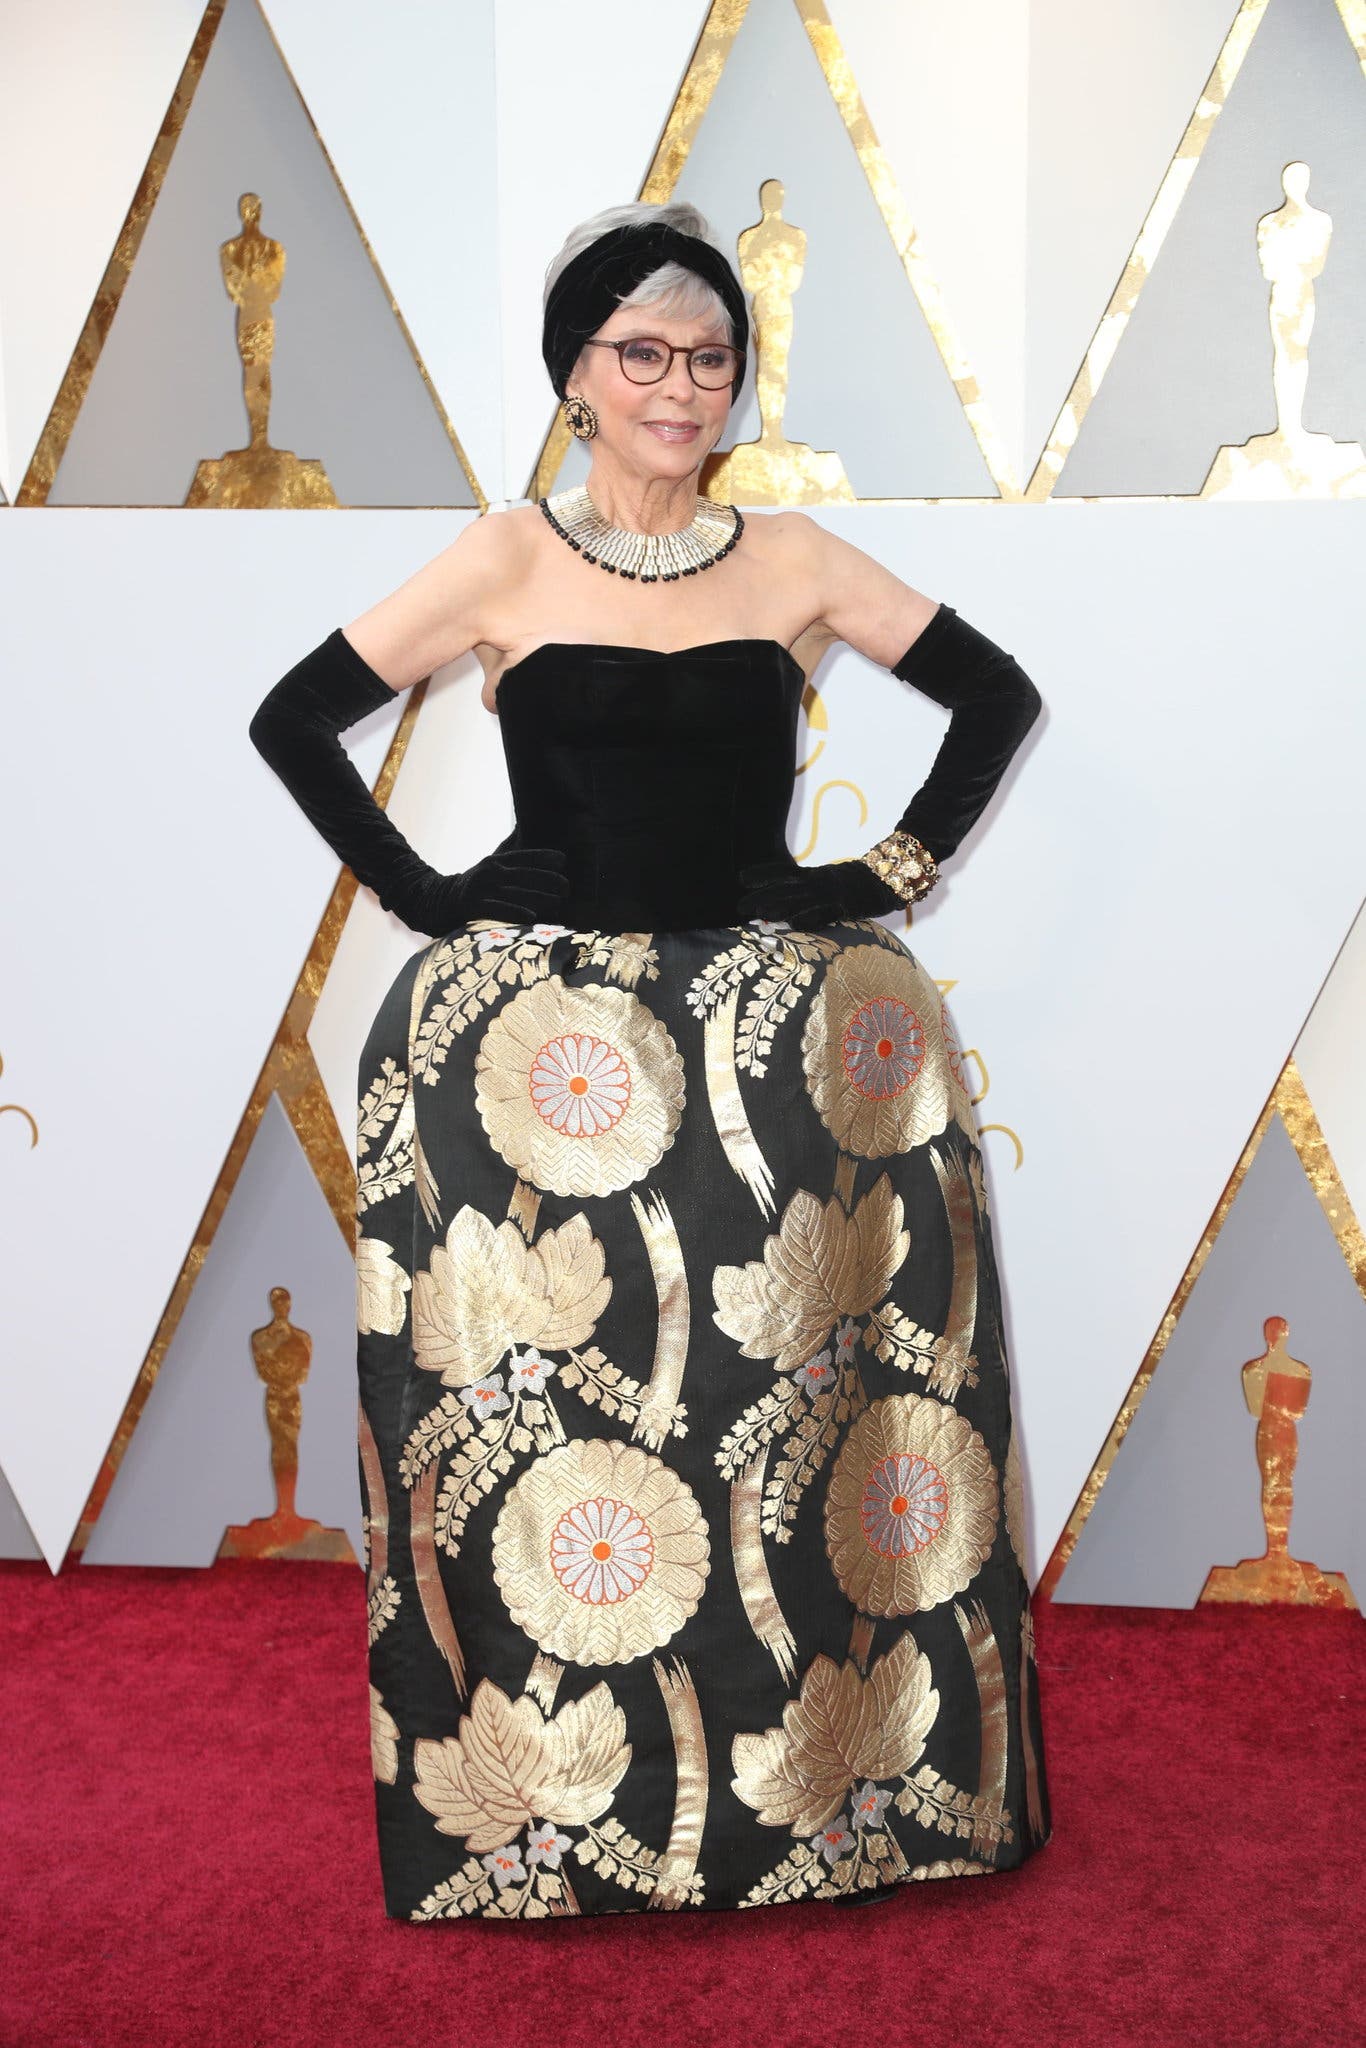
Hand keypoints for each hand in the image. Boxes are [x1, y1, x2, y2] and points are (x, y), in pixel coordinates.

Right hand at [421, 843, 570, 932]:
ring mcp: (481, 889)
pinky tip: (532, 916)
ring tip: (558, 902)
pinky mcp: (473, 906)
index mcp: (495, 861)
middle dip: (547, 880)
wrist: (441, 903)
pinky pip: (498, 909)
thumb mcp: (490, 867)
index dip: (543, 857)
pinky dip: (515, 912)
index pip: (523, 856)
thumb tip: (526, 829)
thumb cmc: (476, 886)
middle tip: (567, 886)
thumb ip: (510, 855)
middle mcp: (489, 872)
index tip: (563, 860)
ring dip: (538, 898)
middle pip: (523, 875)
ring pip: (514, 893)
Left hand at [736, 852, 901, 927]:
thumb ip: (810, 892)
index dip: (763, 874)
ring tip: (760, 914)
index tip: (741, 878)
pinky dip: (810, 918)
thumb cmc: (857, 885)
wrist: (889, 879)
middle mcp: (820, 881)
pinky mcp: (846, 906)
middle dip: (762, 896)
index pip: (785, 871)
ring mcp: (833, 893)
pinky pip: (826, 912)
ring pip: (802, 900)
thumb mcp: (830, 882)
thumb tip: (789, 908)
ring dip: (781, 906)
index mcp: (815, 875)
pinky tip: (794, 924)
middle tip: (739, 907)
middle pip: (786, 888)